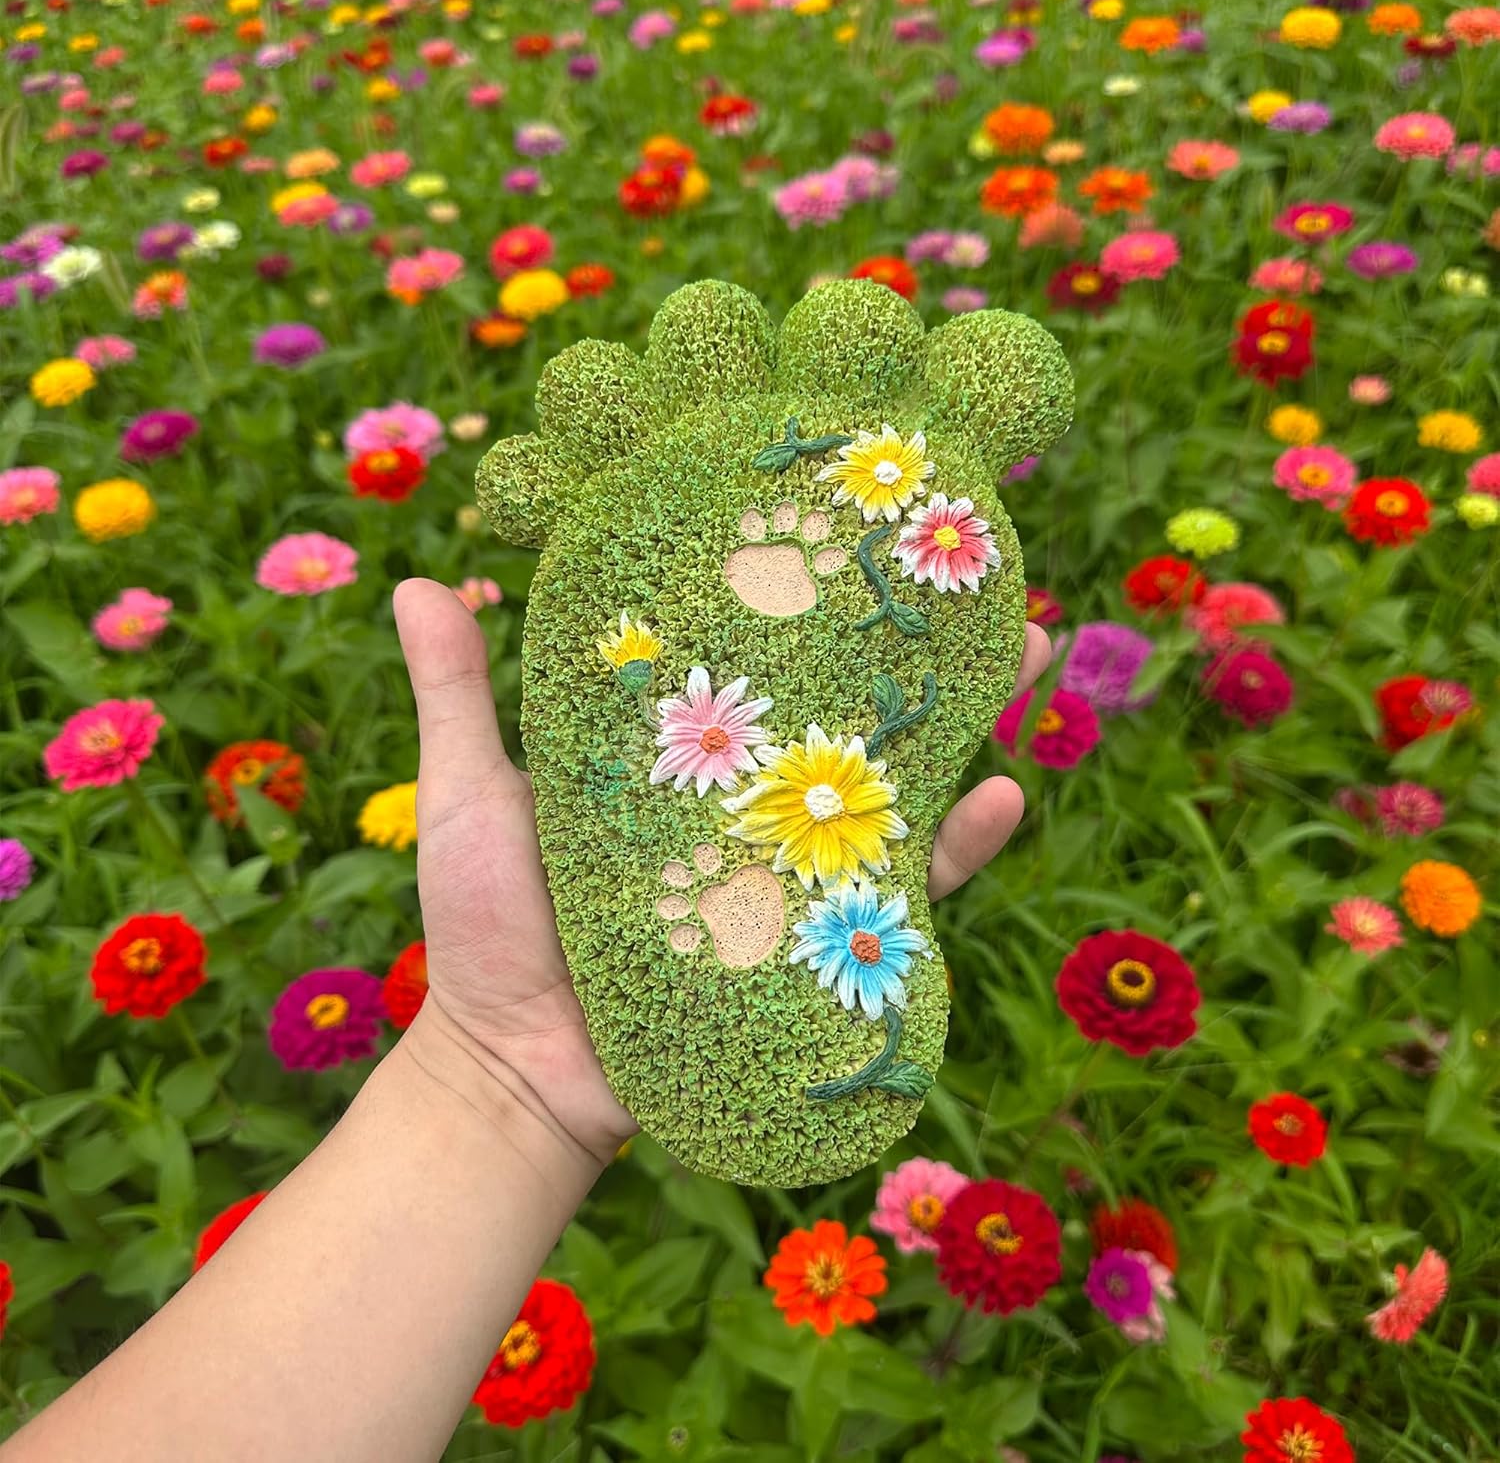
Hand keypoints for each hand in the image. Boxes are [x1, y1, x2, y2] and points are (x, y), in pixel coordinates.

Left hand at [392, 579, 1051, 1166]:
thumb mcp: (472, 796)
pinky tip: (999, 800)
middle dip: (913, 647)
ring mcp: (784, 870)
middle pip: (841, 709)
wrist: (518, 1072)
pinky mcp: (812, 944)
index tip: (851, 529)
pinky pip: (895, 896)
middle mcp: (741, 799)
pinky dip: (954, 855)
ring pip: (888, 789)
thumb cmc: (485, 931)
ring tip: (1020, 659)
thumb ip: (460, 698)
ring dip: (961, 727)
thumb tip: (415, 582)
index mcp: (674, 753)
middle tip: (976, 578)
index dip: (805, 600)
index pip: (752, 658)